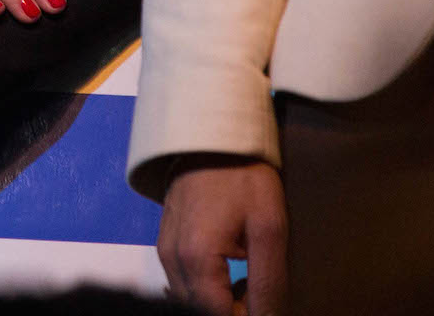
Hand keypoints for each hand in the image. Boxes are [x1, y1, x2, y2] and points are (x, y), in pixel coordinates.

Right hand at [158, 158, 286, 313]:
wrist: (212, 135)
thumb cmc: (243, 176)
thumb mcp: (269, 229)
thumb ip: (268, 282)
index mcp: (197, 259)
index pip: (219, 315)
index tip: (265, 304)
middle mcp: (172, 259)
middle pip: (201, 310)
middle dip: (231, 309)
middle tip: (259, 293)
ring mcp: (164, 249)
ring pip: (189, 298)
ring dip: (217, 301)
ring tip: (247, 283)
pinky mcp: (164, 241)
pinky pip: (182, 281)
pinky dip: (204, 287)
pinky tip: (227, 272)